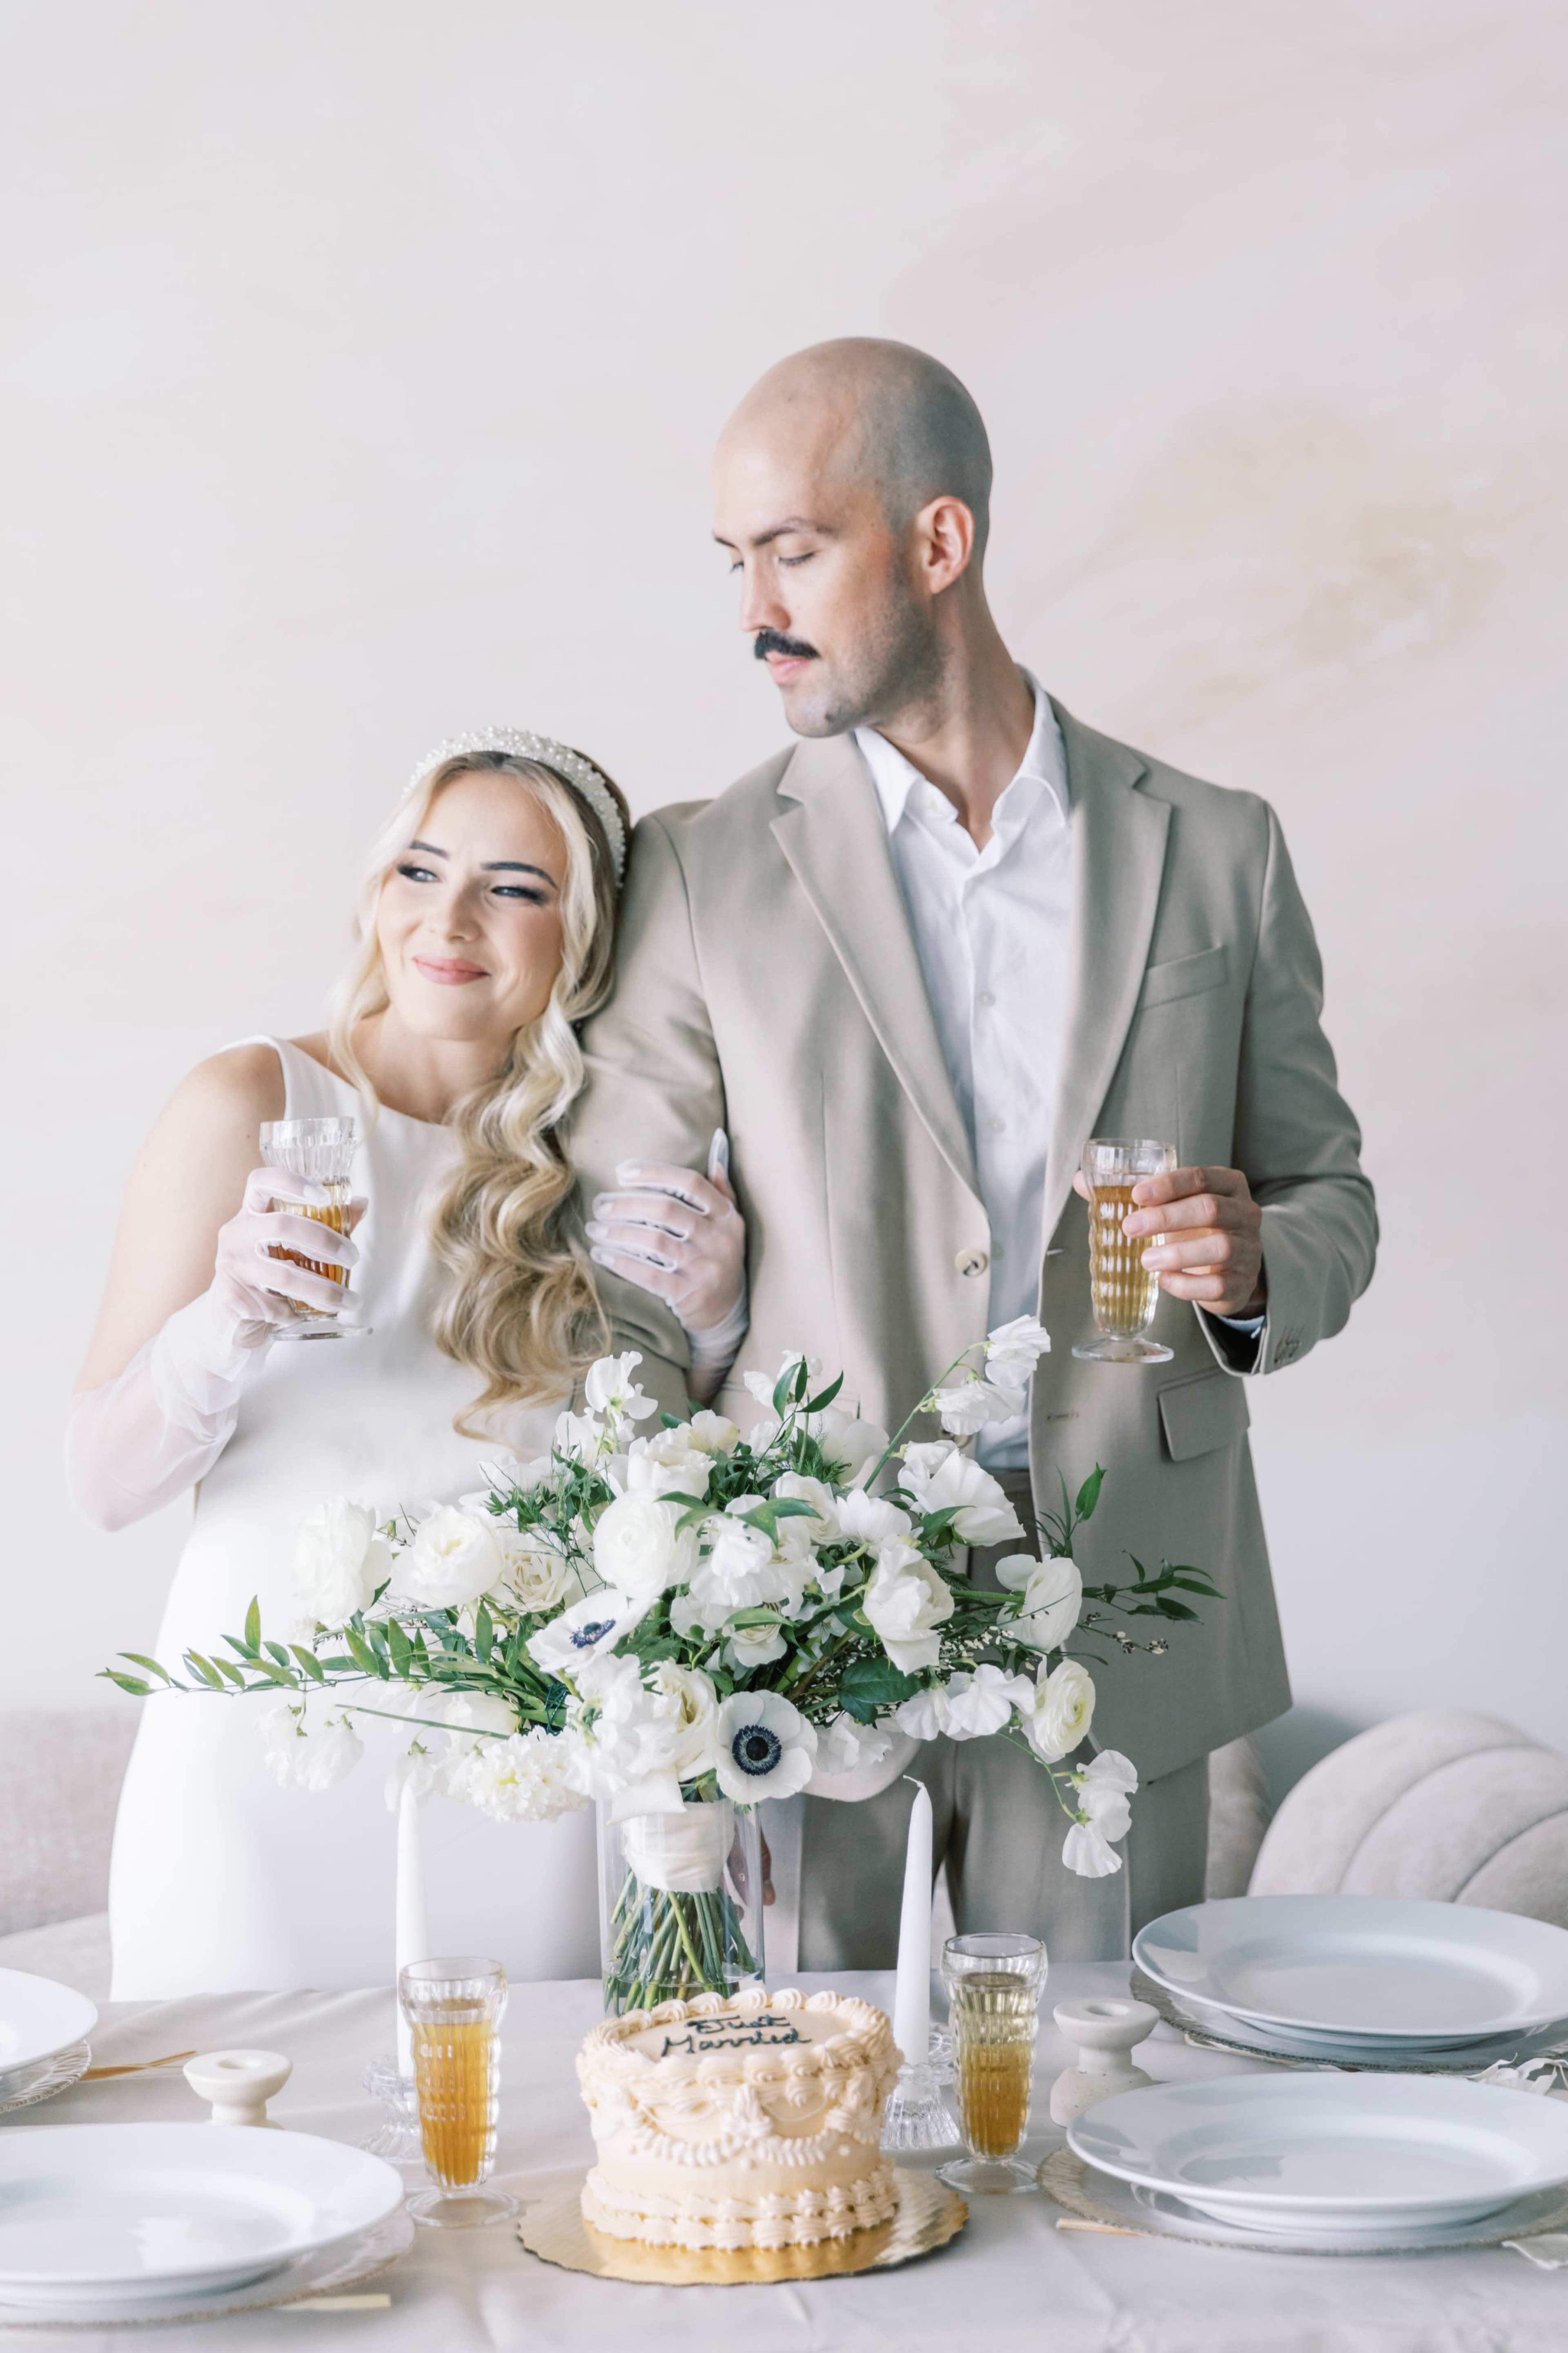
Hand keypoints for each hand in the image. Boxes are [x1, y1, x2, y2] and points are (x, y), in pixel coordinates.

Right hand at [214, 1168, 365, 1336]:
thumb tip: (361, 1204)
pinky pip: (276, 1305)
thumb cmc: (267, 1280)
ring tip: (351, 1300)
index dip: (290, 1183)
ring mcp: (231, 1266)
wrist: (232, 1324)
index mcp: (251, 1214)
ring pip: (284, 1274)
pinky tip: (309, 1315)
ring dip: (324, 1289)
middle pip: (281, 1226)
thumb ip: (326, 1226)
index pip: (260, 1182)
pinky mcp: (231, 1298)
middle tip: (352, 1257)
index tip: (323, 1196)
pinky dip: (298, 1313)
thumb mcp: (293, 1250)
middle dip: (325, 1242)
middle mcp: (236, 1234)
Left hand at [586, 1135, 744, 1340]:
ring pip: (654, 1242)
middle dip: (627, 1204)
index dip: (655, 1173)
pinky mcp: (688, 1294)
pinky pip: (648, 1274)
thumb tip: (716, 1142)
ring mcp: (705, 1268)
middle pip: (666, 1210)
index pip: (691, 1184)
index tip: (623, 1172)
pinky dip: (621, 1262)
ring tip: (595, 1228)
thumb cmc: (718, 1256)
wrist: (726, 1311)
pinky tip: (601, 1253)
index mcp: (727, 1217)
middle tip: (600, 1204)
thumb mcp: (728, 1222)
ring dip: (618, 1232)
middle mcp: (719, 1240)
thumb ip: (720, 1187)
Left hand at [1075, 1163, 1265, 1316]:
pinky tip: (1164, 1281)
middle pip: (1209, 1209)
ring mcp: (1249, 1249)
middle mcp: (1245, 1213)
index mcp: (1228, 1185)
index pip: (1201, 1177)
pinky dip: (1187, 1285)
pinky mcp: (1242, 1282)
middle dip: (1166, 1218)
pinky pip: (1217, 1284)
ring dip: (1177, 1253)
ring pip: (1220, 1247)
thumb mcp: (1173, 1206)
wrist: (1230, 1269)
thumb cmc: (1195, 1228)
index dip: (1168, 1185)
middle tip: (1129, 1228)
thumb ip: (1133, 1194)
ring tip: (1145, 1260)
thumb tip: (1081, 1180)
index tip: (1136, 1195)